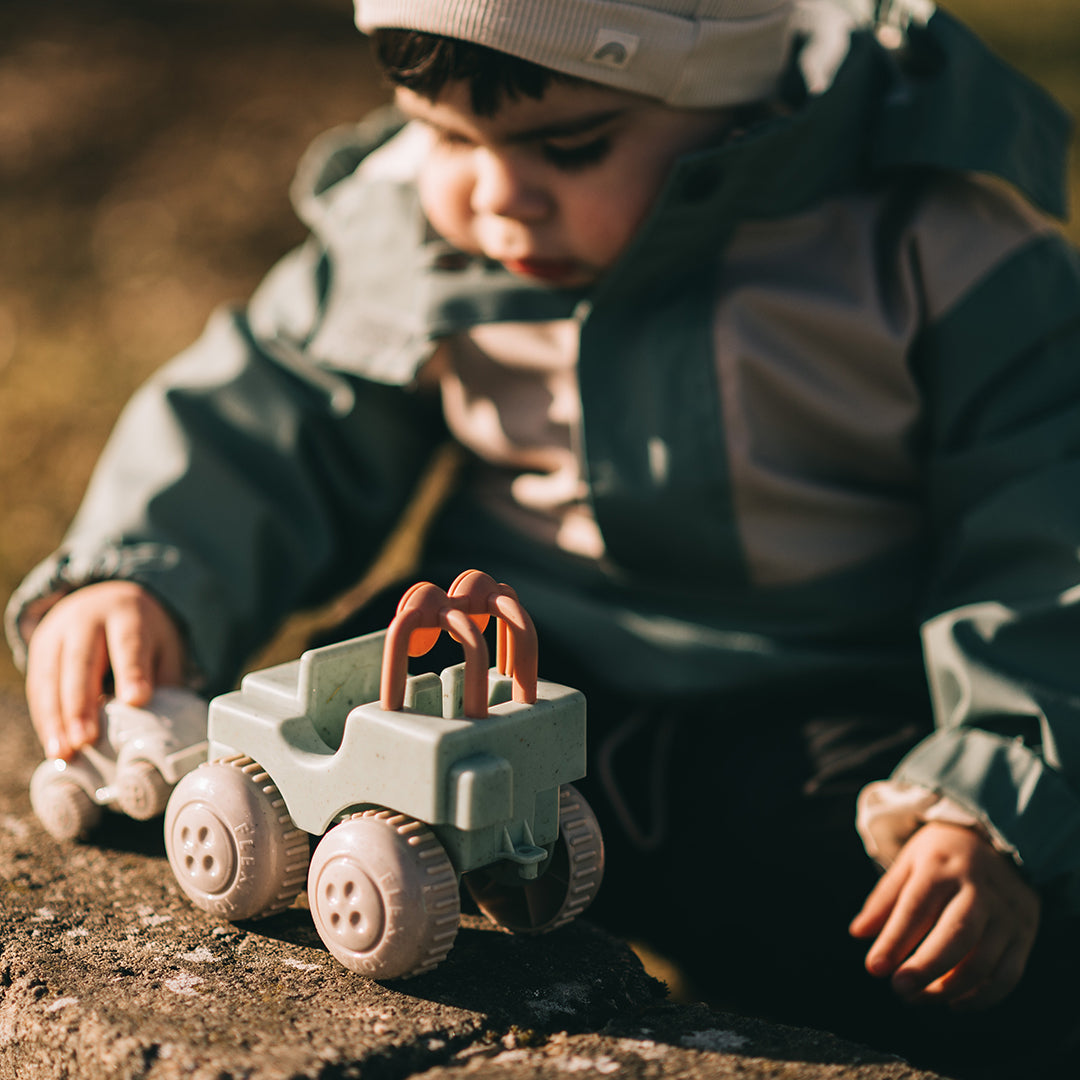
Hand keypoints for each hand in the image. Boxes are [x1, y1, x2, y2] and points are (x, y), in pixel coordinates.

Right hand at [25, 581, 184, 760]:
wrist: (103, 600)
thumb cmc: (142, 633)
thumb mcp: (163, 644)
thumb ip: (164, 677)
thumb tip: (162, 721)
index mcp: (127, 613)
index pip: (129, 643)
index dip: (132, 672)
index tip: (137, 700)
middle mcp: (87, 618)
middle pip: (82, 662)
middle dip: (82, 703)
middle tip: (87, 740)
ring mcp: (57, 633)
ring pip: (52, 676)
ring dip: (56, 718)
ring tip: (65, 752)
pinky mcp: (39, 649)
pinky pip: (38, 686)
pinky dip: (45, 718)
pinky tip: (54, 743)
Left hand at [849, 821, 1039, 1011]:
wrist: (999, 839)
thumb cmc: (943, 856)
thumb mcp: (909, 862)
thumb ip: (884, 898)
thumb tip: (857, 933)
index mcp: (943, 865)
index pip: (917, 908)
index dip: (894, 941)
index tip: (874, 968)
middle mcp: (980, 888)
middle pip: (956, 935)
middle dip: (926, 968)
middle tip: (899, 990)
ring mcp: (1007, 913)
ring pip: (983, 961)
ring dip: (948, 988)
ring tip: (918, 998)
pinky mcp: (1025, 934)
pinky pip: (1008, 975)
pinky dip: (981, 997)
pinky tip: (954, 1003)